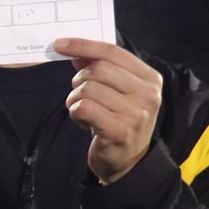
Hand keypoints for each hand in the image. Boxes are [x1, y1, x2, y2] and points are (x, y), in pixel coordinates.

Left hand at [52, 38, 160, 184]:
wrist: (126, 162)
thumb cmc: (118, 120)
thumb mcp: (116, 91)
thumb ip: (100, 69)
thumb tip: (75, 52)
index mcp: (150, 78)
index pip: (112, 52)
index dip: (83, 45)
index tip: (59, 45)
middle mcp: (148, 94)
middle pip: (98, 69)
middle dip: (79, 80)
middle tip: (78, 94)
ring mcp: (136, 113)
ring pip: (88, 89)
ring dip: (75, 99)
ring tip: (82, 111)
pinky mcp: (120, 131)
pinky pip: (84, 108)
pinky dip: (76, 113)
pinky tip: (82, 122)